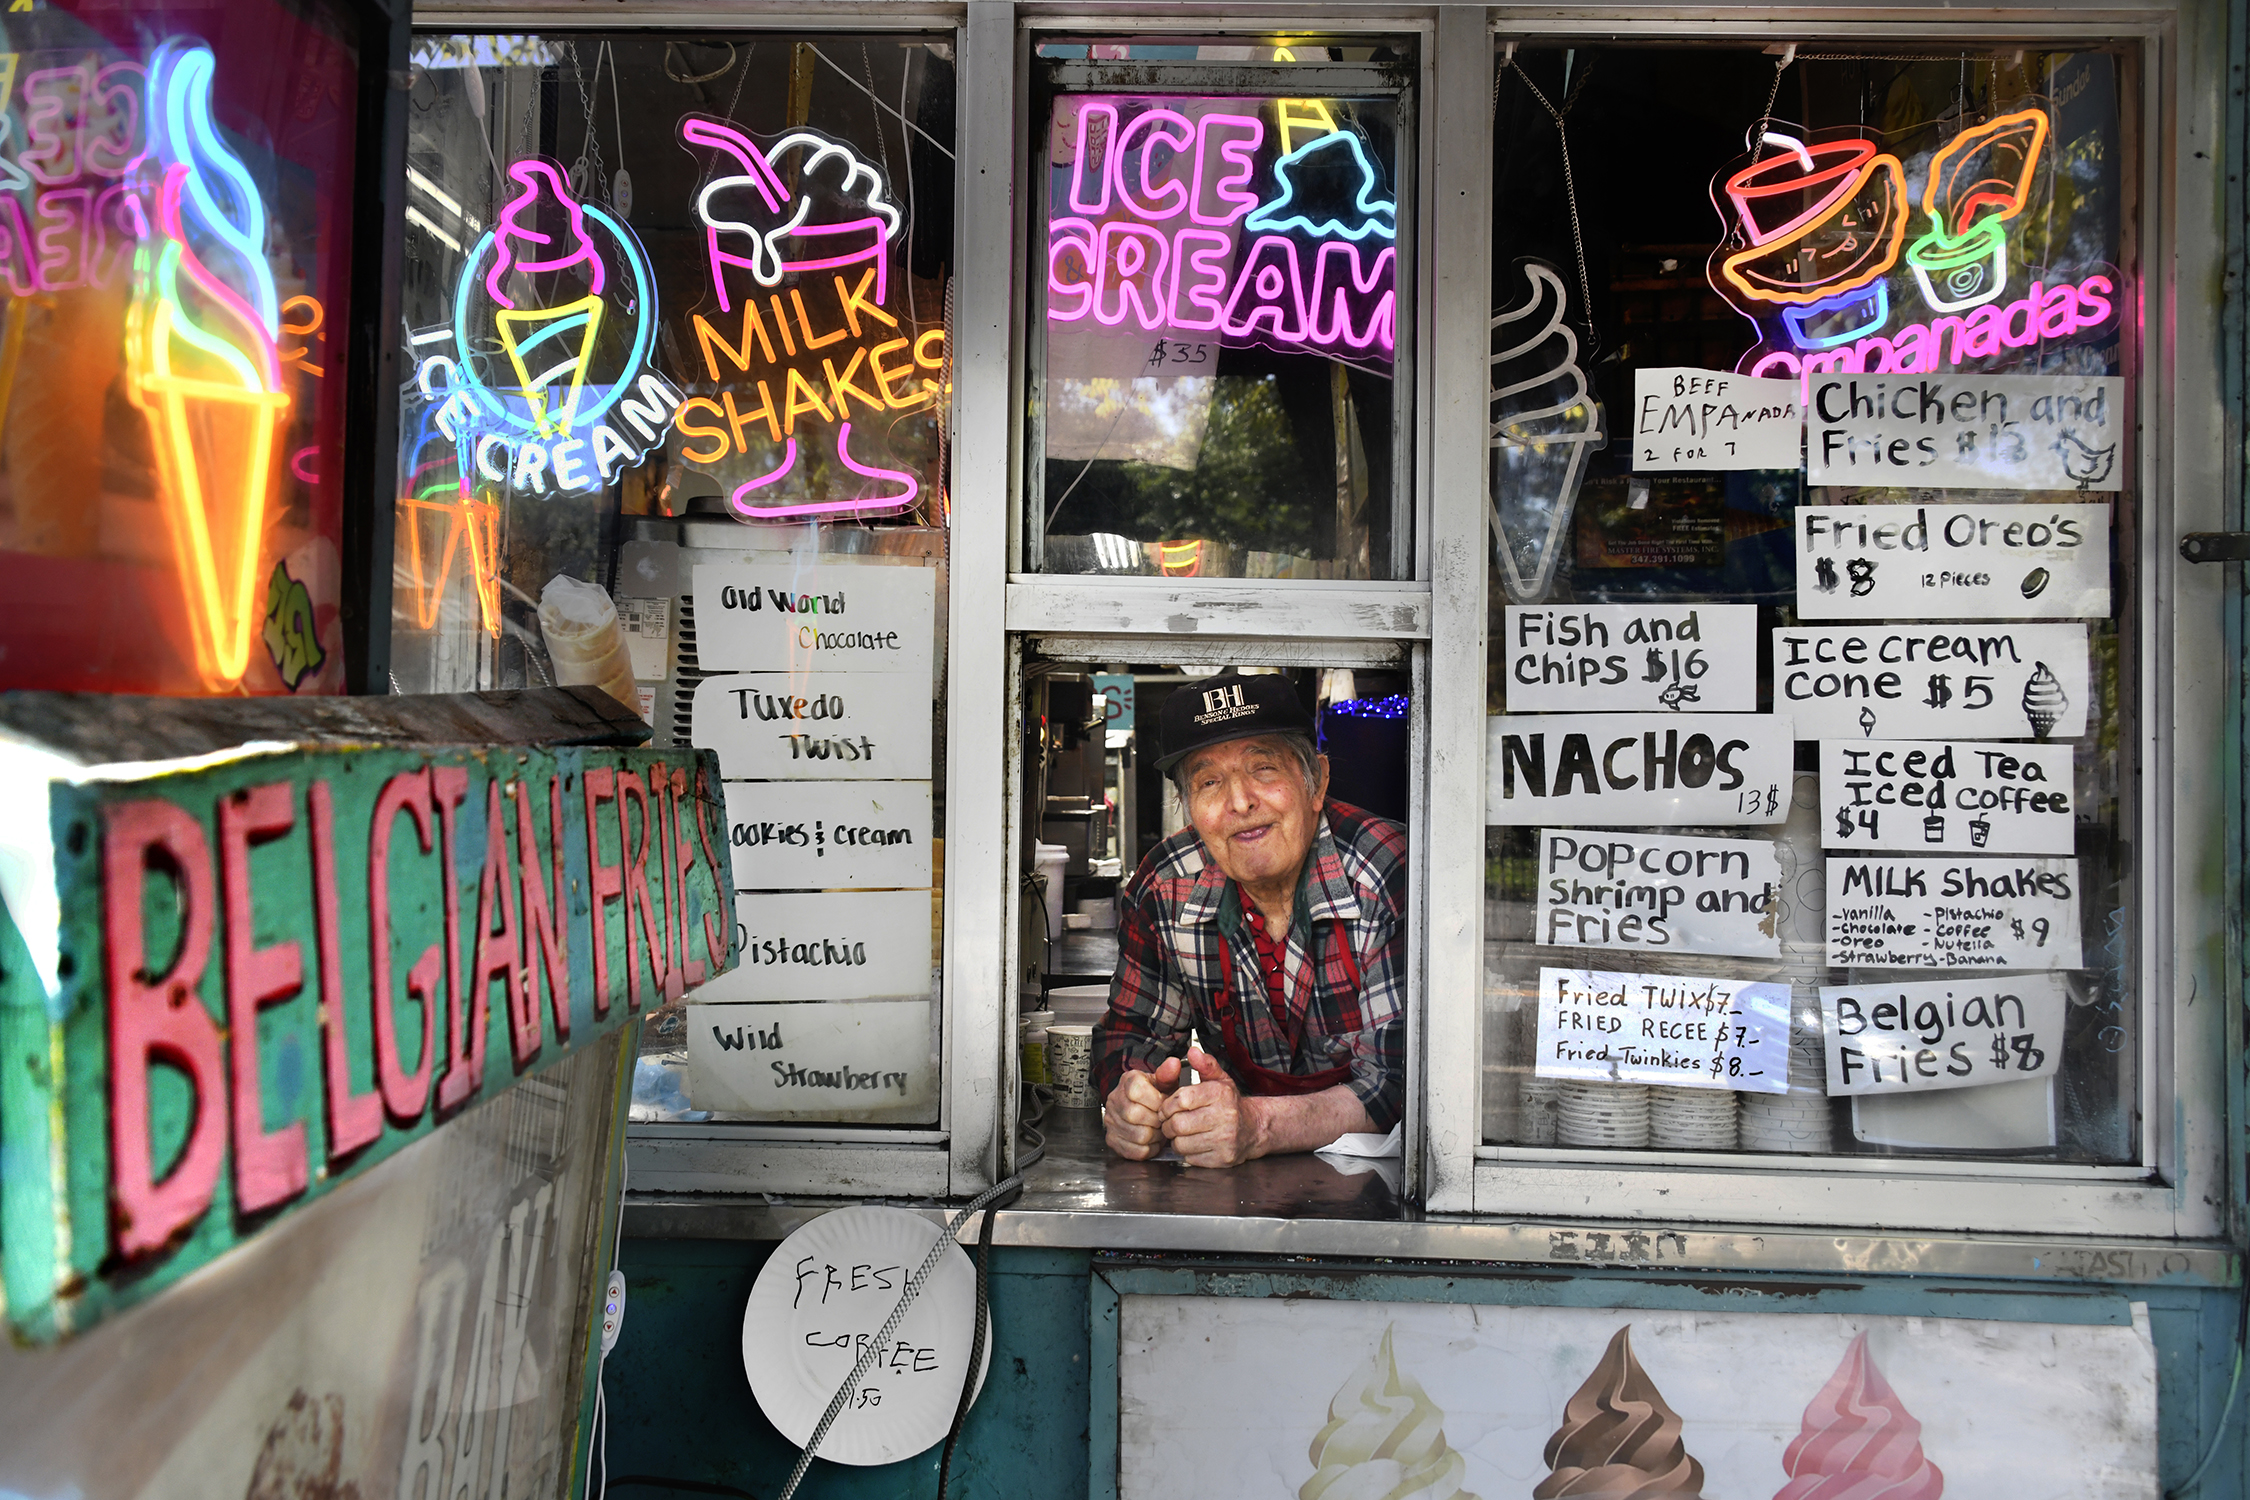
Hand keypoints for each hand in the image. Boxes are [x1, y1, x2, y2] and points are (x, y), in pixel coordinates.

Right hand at [1102, 1057, 1183, 1159]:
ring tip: (1158, 1129)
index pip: (1137, 1093)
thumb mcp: (1163, 1082)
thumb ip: (1168, 1074)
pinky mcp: (1113, 1139)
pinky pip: (1135, 1151)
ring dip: (1155, 1136)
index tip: (1163, 1104)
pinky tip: (1152, 1139)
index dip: (1156, 1102)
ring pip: (1138, 1136)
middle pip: (1136, 1116)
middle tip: (1163, 1120)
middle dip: (1157, 1121)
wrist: (1140, 1106)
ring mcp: (1111, 1121)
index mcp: (1128, 1082)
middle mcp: (1115, 1100)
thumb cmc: (1154, 1095)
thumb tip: (1174, 1063)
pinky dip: (1149, 1148)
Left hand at [1159, 1046, 1263, 1168]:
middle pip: (1178, 1124)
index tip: (1167, 1108)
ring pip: (1181, 1143)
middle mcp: (1225, 1117)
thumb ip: (1205, 1065)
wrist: (1254, 1128)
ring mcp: (1225, 1140)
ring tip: (1182, 1133)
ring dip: (1176, 1140)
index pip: (1181, 1100)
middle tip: (1170, 1122)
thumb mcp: (1220, 1079)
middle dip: (1168, 1124)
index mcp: (1220, 1094)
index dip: (1167, 1105)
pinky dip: (1186, 1152)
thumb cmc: (1230, 1104)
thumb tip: (1192, 1052)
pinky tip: (1193, 1143)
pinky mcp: (1223, 1159)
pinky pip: (1190, 1158)